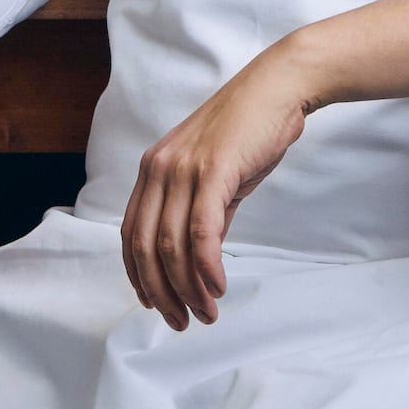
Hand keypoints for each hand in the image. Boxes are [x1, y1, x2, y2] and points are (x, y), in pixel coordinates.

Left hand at [121, 44, 306, 330]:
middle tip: (182, 321)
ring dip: (188, 289)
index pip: (131, 233)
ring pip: (171, 247)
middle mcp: (159, 168)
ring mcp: (184, 169)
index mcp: (154, 167)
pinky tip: (218, 285)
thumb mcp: (214, 172)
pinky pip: (201, 233)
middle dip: (162, 294)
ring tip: (206, 312)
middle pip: (146, 248)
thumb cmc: (250, 128)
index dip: (139, 276)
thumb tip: (199, 258)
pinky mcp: (213, 171)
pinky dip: (207, 268)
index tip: (156, 304)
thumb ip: (201, 211)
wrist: (277, 87)